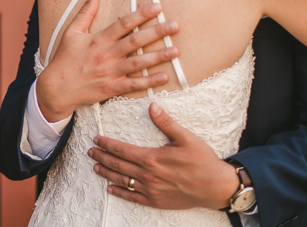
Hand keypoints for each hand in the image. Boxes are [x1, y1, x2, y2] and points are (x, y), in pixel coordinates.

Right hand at [36, 0, 180, 121]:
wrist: (56, 88)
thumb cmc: (65, 58)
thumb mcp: (72, 32)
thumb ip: (86, 12)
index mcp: (98, 39)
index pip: (123, 23)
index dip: (141, 14)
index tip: (158, 6)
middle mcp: (105, 54)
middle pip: (135, 41)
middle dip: (156, 32)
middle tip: (175, 25)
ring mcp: (109, 72)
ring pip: (137, 63)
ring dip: (158, 57)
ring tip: (176, 51)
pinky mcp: (111, 88)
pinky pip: (133, 85)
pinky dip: (149, 82)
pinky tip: (164, 77)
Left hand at [89, 103, 239, 209]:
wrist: (216, 187)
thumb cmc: (202, 160)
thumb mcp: (185, 138)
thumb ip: (166, 123)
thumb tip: (152, 106)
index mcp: (152, 158)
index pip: (122, 149)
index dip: (107, 144)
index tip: (96, 139)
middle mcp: (148, 175)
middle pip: (118, 165)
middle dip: (102, 156)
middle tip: (90, 151)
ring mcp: (151, 190)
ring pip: (122, 181)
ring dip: (107, 173)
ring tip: (95, 166)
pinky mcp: (156, 201)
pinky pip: (133, 198)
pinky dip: (120, 193)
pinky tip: (110, 189)